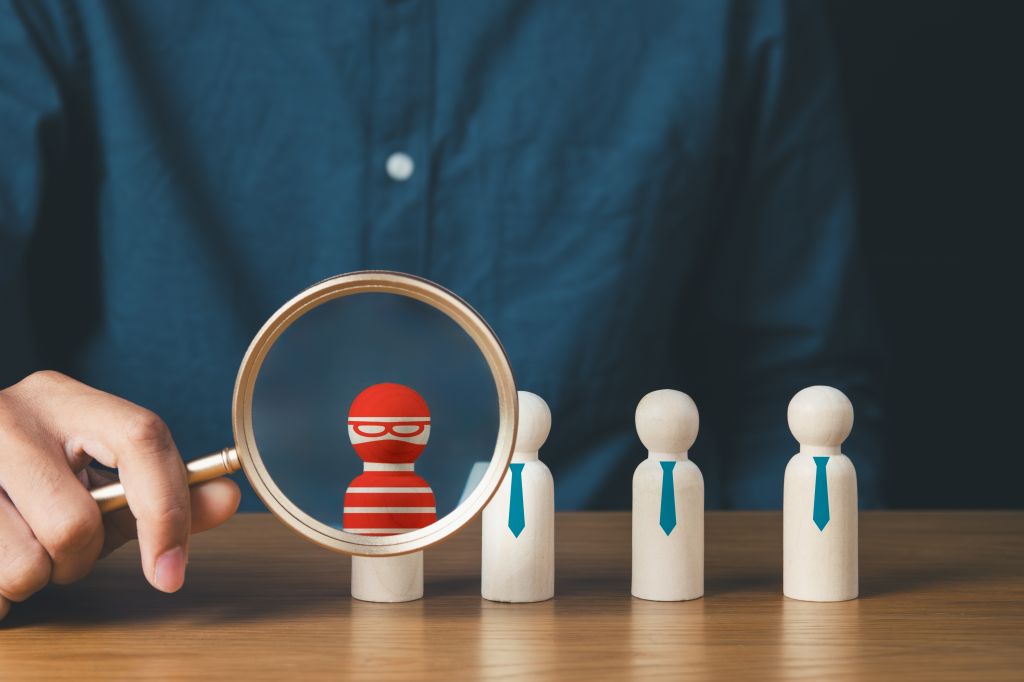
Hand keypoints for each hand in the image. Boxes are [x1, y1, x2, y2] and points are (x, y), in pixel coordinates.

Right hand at [0, 371, 239, 620]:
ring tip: (17, 545)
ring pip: (25, 563)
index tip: (171, 572)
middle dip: (77, 559)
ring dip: (30, 579)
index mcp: (62, 398)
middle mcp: (10, 415)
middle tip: (59, 547)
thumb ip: (161, 497)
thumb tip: (229, 498)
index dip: (168, 512)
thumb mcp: (95, 482)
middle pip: (76, 523)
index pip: (143, 438)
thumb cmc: (30, 483)